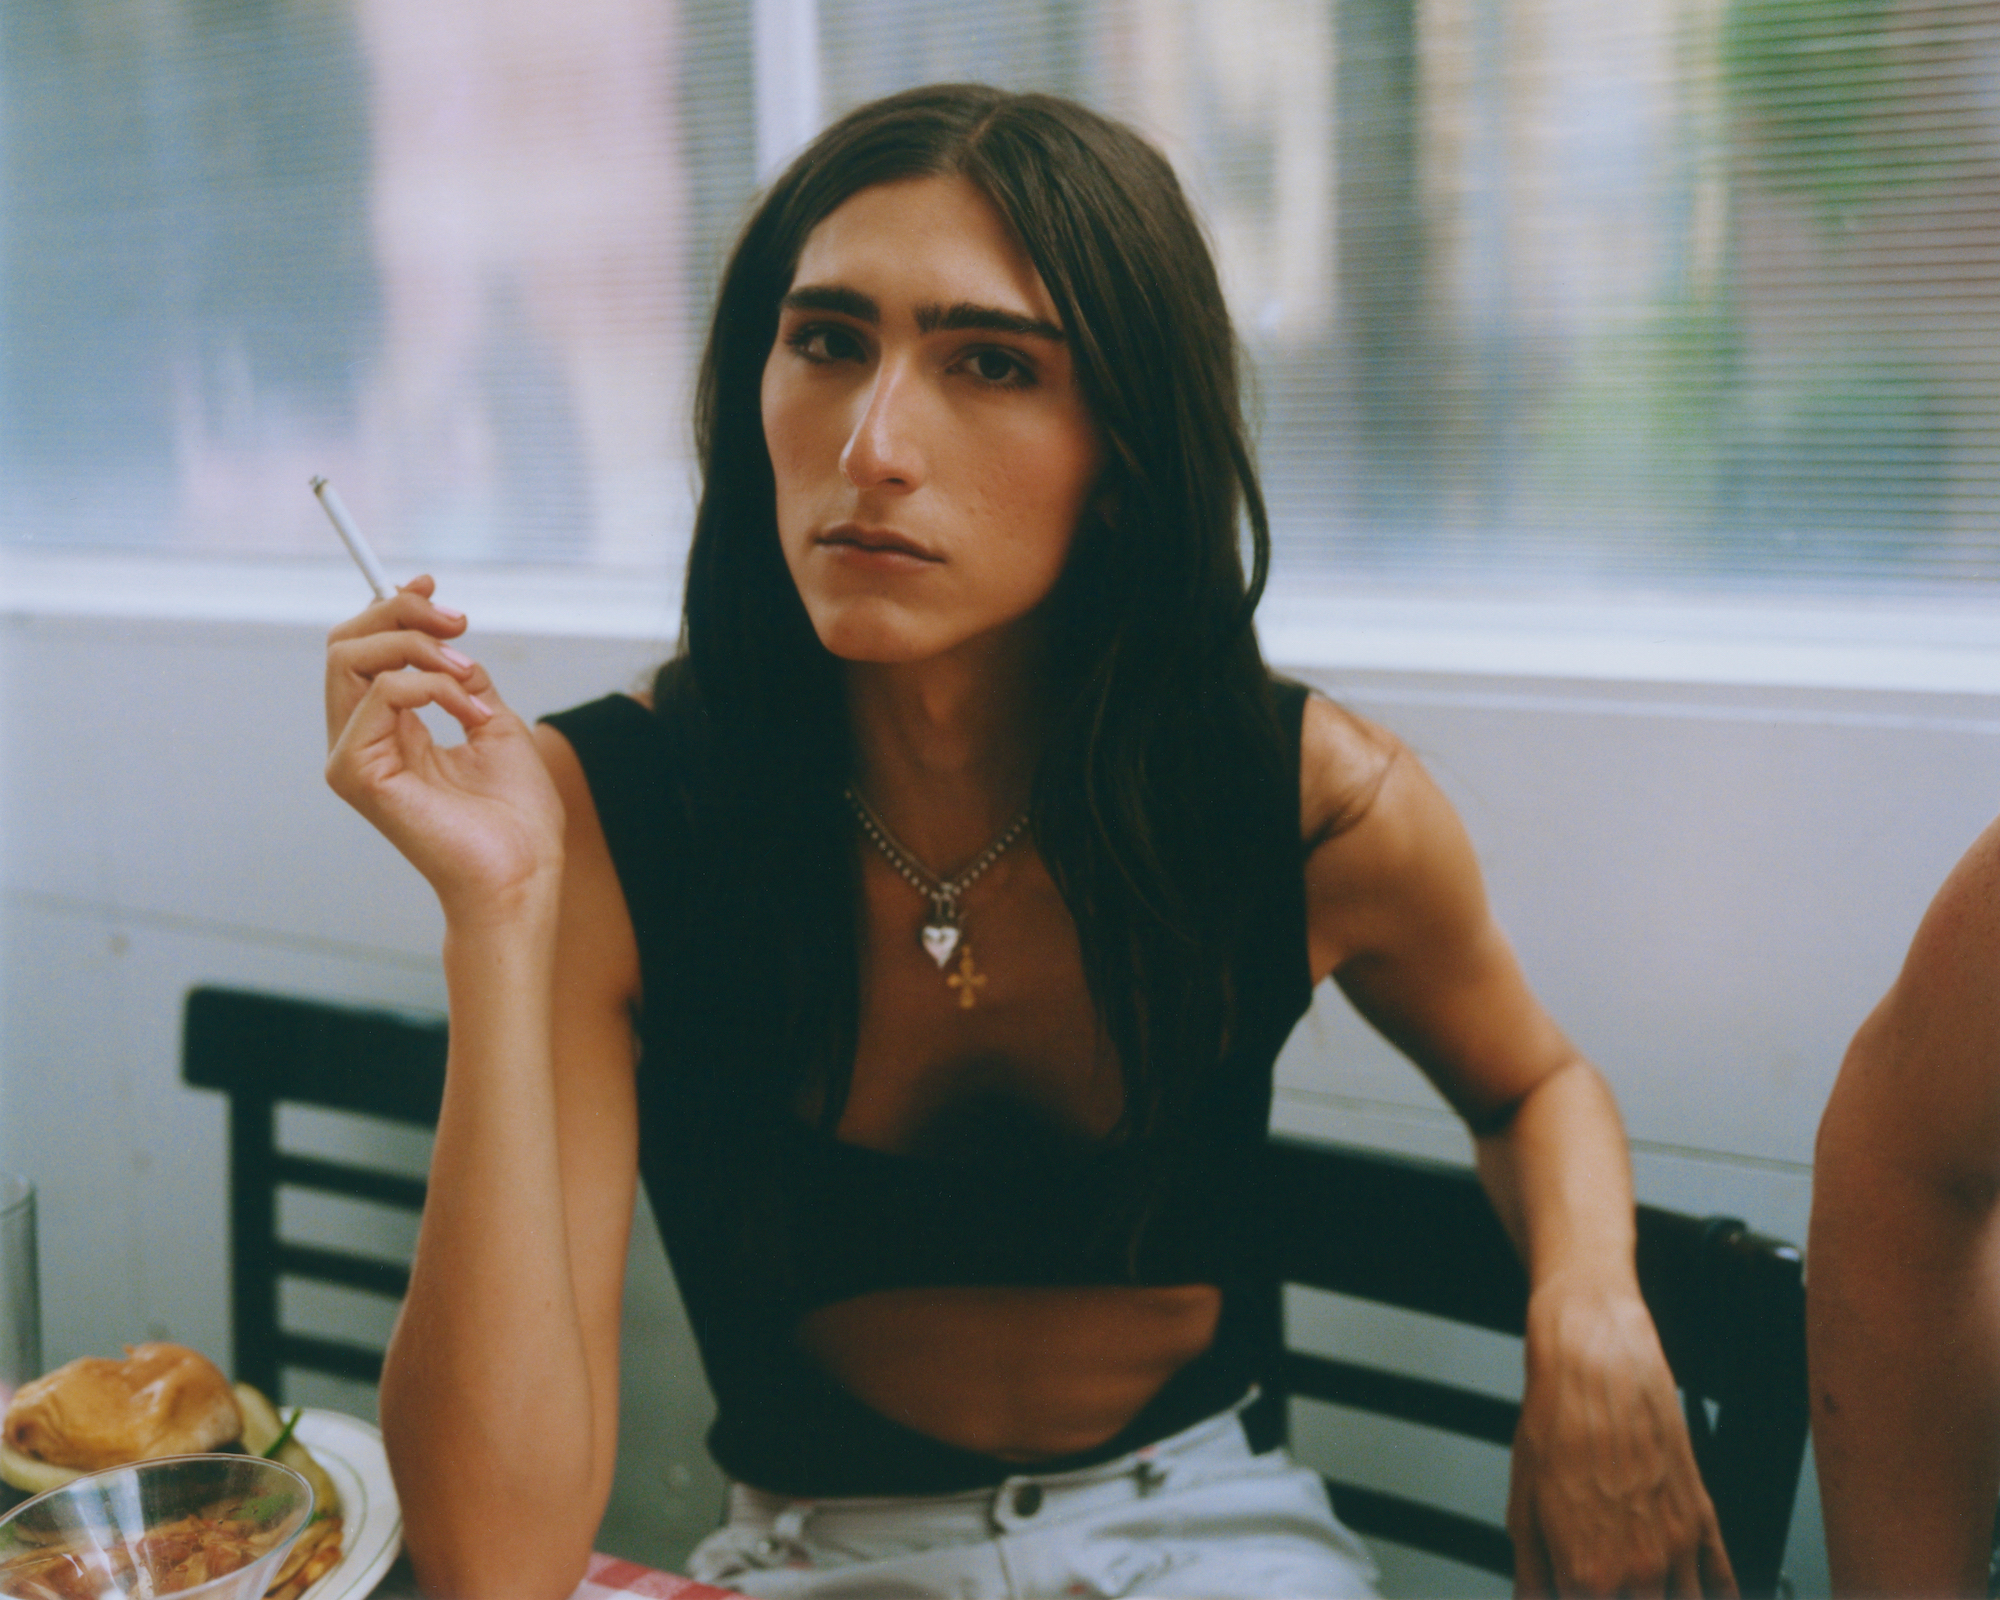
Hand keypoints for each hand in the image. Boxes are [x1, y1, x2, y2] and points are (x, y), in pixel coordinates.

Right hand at [325, 576, 564, 918]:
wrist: (523, 870)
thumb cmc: (516, 815)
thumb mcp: (494, 724)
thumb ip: (462, 679)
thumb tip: (446, 638)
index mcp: (387, 731)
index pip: (362, 651)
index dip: (390, 606)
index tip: (434, 584)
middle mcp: (358, 740)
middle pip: (344, 643)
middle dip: (401, 611)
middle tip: (459, 620)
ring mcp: (349, 757)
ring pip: (350, 656)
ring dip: (419, 646)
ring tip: (470, 677)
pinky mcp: (355, 773)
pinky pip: (381, 693)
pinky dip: (432, 686)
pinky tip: (469, 714)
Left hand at [1508, 1276, 1735, 1597]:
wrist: (1596, 1364)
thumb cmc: (1556, 1425)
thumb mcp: (1522, 1505)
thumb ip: (1531, 1573)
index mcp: (1586, 1575)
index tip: (1572, 1593)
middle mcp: (1637, 1570)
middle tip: (1604, 1584)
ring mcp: (1676, 1549)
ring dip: (1660, 1598)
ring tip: (1639, 1586)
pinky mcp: (1703, 1521)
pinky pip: (1723, 1585)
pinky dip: (1717, 1597)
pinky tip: (1697, 1594)